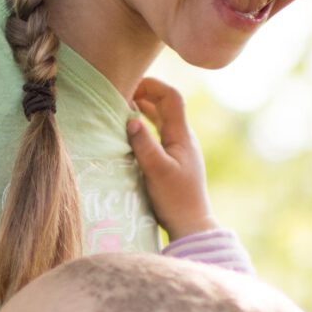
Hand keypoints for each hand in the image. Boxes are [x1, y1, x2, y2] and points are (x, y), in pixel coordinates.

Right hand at [127, 78, 216, 239]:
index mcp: (182, 135)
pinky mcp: (174, 161)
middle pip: (166, 105)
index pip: (171, 97)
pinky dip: (146, 127)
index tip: (129, 87)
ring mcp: (180, 149)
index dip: (152, 85)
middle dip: (144, 95)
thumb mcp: (157, 170)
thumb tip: (131, 118)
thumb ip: (144, 143)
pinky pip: (159, 134)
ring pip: (162, 120)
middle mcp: (183, 138)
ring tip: (122, 110)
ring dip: (144, 110)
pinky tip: (132, 134)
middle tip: (120, 96)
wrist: (191, 225)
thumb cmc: (175, 200)